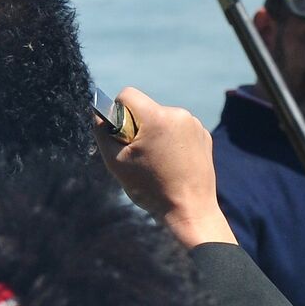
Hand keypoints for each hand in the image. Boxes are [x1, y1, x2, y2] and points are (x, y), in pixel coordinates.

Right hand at [91, 87, 235, 248]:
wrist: (190, 211)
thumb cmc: (152, 189)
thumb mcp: (115, 160)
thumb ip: (101, 131)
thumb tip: (100, 113)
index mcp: (158, 117)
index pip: (128, 95)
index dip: (119, 113)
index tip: (124, 136)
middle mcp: (180, 115)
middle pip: (146, 108)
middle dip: (138, 126)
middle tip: (141, 155)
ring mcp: (195, 125)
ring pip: (162, 118)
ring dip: (155, 133)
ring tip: (158, 161)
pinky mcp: (204, 136)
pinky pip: (179, 129)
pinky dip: (171, 140)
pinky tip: (173, 162)